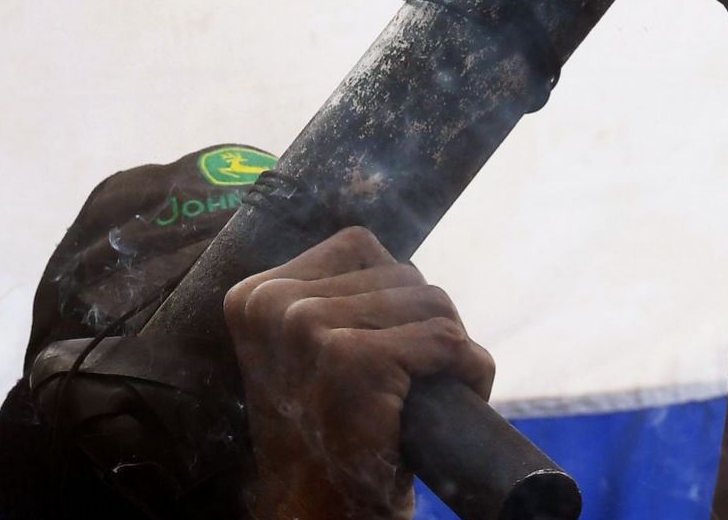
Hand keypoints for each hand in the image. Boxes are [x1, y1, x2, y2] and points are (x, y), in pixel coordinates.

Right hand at [224, 227, 493, 519]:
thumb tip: (381, 236)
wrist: (318, 513)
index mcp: (256, 295)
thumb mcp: (303, 353)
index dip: (394, 295)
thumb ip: (328, 295)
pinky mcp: (354, 361)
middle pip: (402, 272)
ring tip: (425, 394)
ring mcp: (309, 329)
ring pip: (432, 302)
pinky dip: (470, 372)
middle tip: (410, 381)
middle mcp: (274, 305)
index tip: (387, 349)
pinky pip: (447, 341)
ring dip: (449, 349)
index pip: (361, 246)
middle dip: (424, 323)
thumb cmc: (326, 437)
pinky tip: (452, 402)